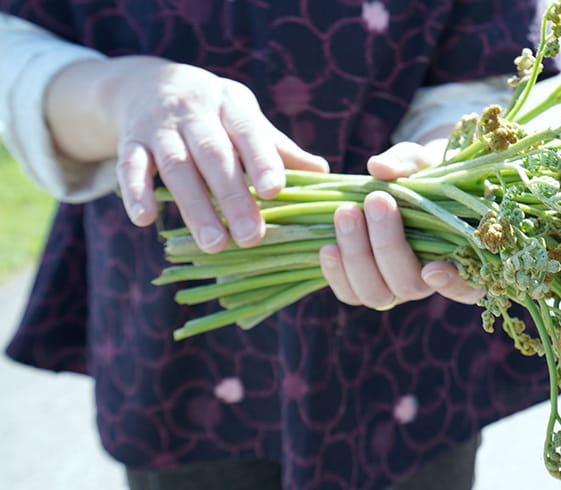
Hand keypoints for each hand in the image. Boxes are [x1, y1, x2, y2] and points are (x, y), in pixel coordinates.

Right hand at [46, 56, 329, 252]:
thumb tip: (324, 173)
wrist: (149, 83)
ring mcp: (159, 126)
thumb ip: (278, 148)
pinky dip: (135, 192)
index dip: (261, 160)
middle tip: (251, 237)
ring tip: (214, 244)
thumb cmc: (214, 112)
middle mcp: (195, 111)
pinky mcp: (129, 140)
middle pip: (213, 154)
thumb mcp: (245, 119)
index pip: (248, 131)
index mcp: (231, 104)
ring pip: (176, 166)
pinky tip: (145, 220)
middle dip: (232, 196)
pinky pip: (130, 166)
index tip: (275, 192)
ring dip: (194, 206)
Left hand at [319, 142, 484, 309]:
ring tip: (346, 211)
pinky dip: (336, 273)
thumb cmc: (424, 174)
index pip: (467, 289)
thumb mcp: (423, 161)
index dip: (452, 285)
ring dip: (357, 255)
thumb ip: (408, 162)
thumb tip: (378, 167)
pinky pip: (349, 294)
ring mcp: (394, 288)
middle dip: (387, 244)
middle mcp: (428, 283)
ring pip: (375, 295)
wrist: (400, 183)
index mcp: (460, 259)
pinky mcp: (363, 286)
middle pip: (408, 286)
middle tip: (377, 199)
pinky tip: (328, 245)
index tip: (432, 268)